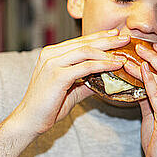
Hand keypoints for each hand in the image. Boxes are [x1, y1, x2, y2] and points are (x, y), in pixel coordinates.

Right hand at [11, 30, 129, 134]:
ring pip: (86, 51)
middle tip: (126, 37)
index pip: (80, 42)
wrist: (30, 120)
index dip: (99, 37)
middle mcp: (51, 55)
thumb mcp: (72, 90)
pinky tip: (116, 65)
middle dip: (108, 40)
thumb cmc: (48, 106)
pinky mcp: (57, 76)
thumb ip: (87, 82)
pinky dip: (103, 65)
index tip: (116, 35)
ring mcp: (53, 64)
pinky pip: (86, 67)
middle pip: (85, 43)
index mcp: (52, 54)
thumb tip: (106, 79)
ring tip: (124, 52)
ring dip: (108, 51)